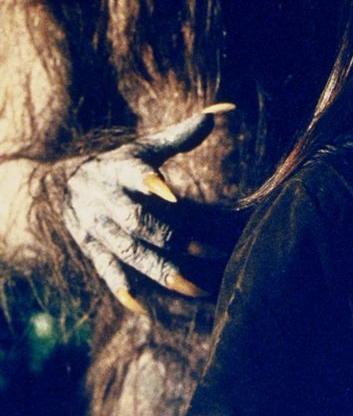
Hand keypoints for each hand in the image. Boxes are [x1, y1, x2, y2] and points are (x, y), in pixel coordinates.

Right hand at [63, 104, 234, 314]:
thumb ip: (183, 134)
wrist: (63, 182)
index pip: (135, 174)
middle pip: (135, 220)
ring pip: (125, 250)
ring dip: (158, 270)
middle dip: (170, 237)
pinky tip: (142, 307)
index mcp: (119, 167)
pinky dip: (121, 289)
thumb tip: (227, 108)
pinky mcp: (90, 248)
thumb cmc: (122, 162)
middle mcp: (103, 197)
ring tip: (192, 287)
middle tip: (208, 251)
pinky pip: (104, 271)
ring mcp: (94, 226)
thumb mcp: (146, 146)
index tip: (172, 193)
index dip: (151, 183)